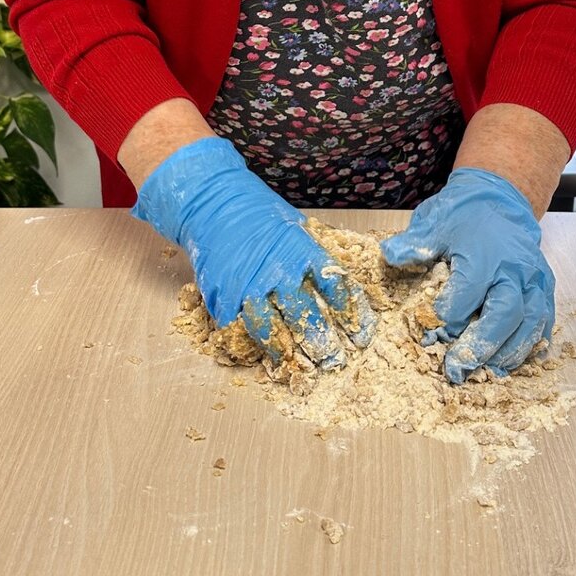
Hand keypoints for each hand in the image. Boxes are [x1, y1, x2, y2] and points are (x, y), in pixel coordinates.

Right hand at [132, 136, 376, 366]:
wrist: (213, 205)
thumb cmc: (259, 215)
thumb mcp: (296, 228)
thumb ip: (312, 258)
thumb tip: (337, 287)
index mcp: (304, 252)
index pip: (336, 290)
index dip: (351, 317)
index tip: (361, 336)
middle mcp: (280, 272)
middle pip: (307, 316)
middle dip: (323, 343)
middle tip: (334, 362)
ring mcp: (250, 287)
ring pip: (274, 330)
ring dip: (289, 353)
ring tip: (302, 370)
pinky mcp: (225, 298)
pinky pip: (242, 330)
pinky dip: (254, 346)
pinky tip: (266, 358)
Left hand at [381, 168, 554, 383]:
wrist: (501, 196)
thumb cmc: (464, 213)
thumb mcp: (434, 222)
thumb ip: (414, 243)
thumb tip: (389, 255)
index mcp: (485, 253)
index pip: (468, 292)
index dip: (449, 315)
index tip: (432, 328)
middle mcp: (514, 268)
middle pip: (505, 315)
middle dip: (481, 346)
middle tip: (458, 368)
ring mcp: (535, 279)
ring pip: (530, 324)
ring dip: (509, 352)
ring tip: (487, 372)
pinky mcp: (545, 287)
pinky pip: (545, 322)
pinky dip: (532, 345)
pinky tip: (514, 361)